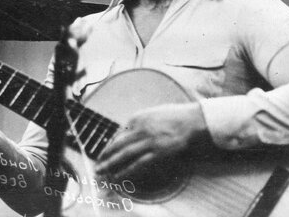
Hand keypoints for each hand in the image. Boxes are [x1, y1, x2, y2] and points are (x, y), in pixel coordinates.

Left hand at [95, 103, 209, 180]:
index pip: (118, 133)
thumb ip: (140, 122)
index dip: (110, 145)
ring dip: (111, 164)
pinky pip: (138, 163)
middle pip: (118, 144)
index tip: (105, 152)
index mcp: (137, 118)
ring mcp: (148, 141)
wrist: (191, 121)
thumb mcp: (152, 113)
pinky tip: (119, 176)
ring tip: (102, 172)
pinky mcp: (157, 152)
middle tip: (97, 164)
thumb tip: (130, 132)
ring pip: (124, 155)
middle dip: (105, 156)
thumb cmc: (174, 116)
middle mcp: (139, 129)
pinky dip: (127, 170)